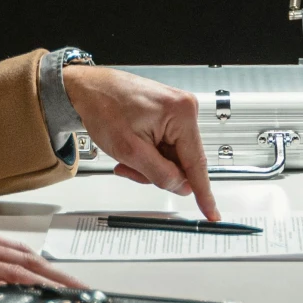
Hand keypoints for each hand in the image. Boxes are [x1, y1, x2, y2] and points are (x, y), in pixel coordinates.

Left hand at [64, 65, 219, 222]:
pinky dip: (149, 154)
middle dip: (157, 172)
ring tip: (127, 156)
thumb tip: (181, 187)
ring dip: (150, 164)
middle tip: (131, 167)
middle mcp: (185, 109)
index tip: (213, 213)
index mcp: (181, 114)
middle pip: (182, 162)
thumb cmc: (104, 107)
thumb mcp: (130, 150)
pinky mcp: (169, 114)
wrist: (89, 89)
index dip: (204, 193)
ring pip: (172, 157)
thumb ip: (160, 174)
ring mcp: (177, 111)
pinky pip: (166, 146)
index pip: (197, 163)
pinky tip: (133, 147)